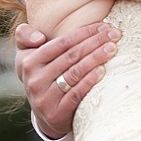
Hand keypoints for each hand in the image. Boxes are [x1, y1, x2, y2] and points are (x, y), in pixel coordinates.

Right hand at [14, 22, 119, 139]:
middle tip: (115, 34)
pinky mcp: (56, 114)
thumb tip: (37, 37)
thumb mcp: (28, 55)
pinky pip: (76, 93)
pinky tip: (103, 71)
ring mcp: (44, 98)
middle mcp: (34, 80)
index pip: (62, 43)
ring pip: (75, 73)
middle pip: (71, 56)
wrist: (46, 112)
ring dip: (96, 58)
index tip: (104, 26)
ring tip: (112, 49)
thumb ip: (25, 37)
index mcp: (28, 62)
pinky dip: (90, 80)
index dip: (85, 32)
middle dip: (95, 42)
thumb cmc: (43, 74)